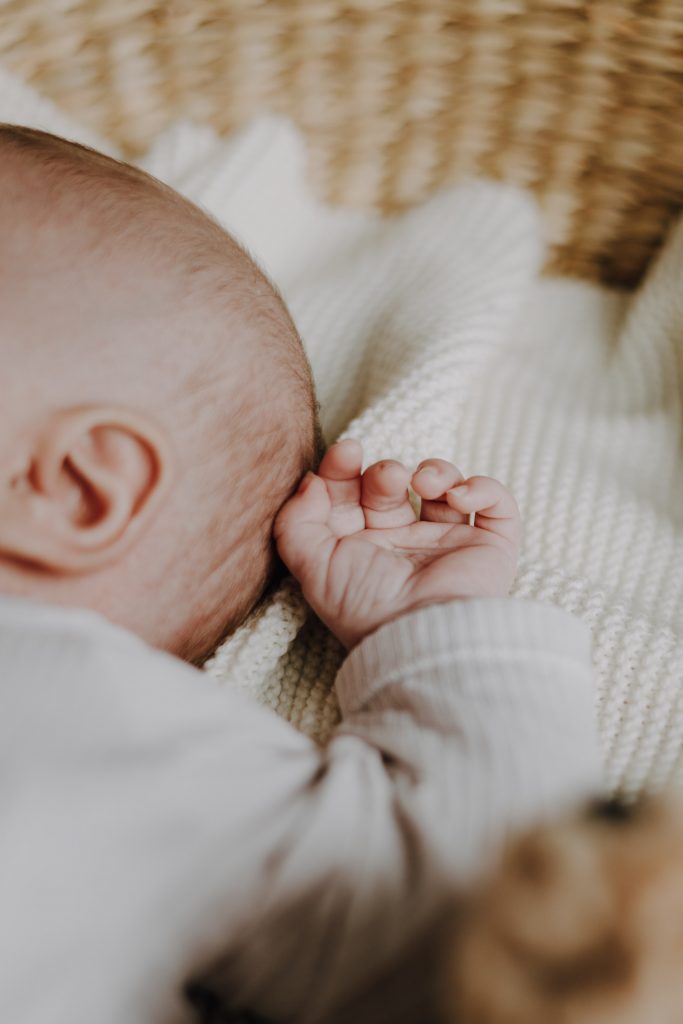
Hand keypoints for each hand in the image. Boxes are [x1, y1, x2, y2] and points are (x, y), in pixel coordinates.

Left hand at [274, 439, 520, 647]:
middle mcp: (403, 545)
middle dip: (385, 471)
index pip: (350, 495)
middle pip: (392, 485)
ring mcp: (447, 544)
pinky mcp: (489, 547)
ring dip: (436, 470)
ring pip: (444, 486)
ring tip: (425, 483)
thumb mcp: (312, 565)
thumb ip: (296, 520)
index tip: (345, 453)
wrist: (425, 634)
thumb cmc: (367, 605)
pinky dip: (482, 489)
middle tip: (388, 478)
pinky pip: (496, 504)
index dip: (343, 468)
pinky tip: (458, 499)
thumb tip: (311, 481)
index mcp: (363, 549)